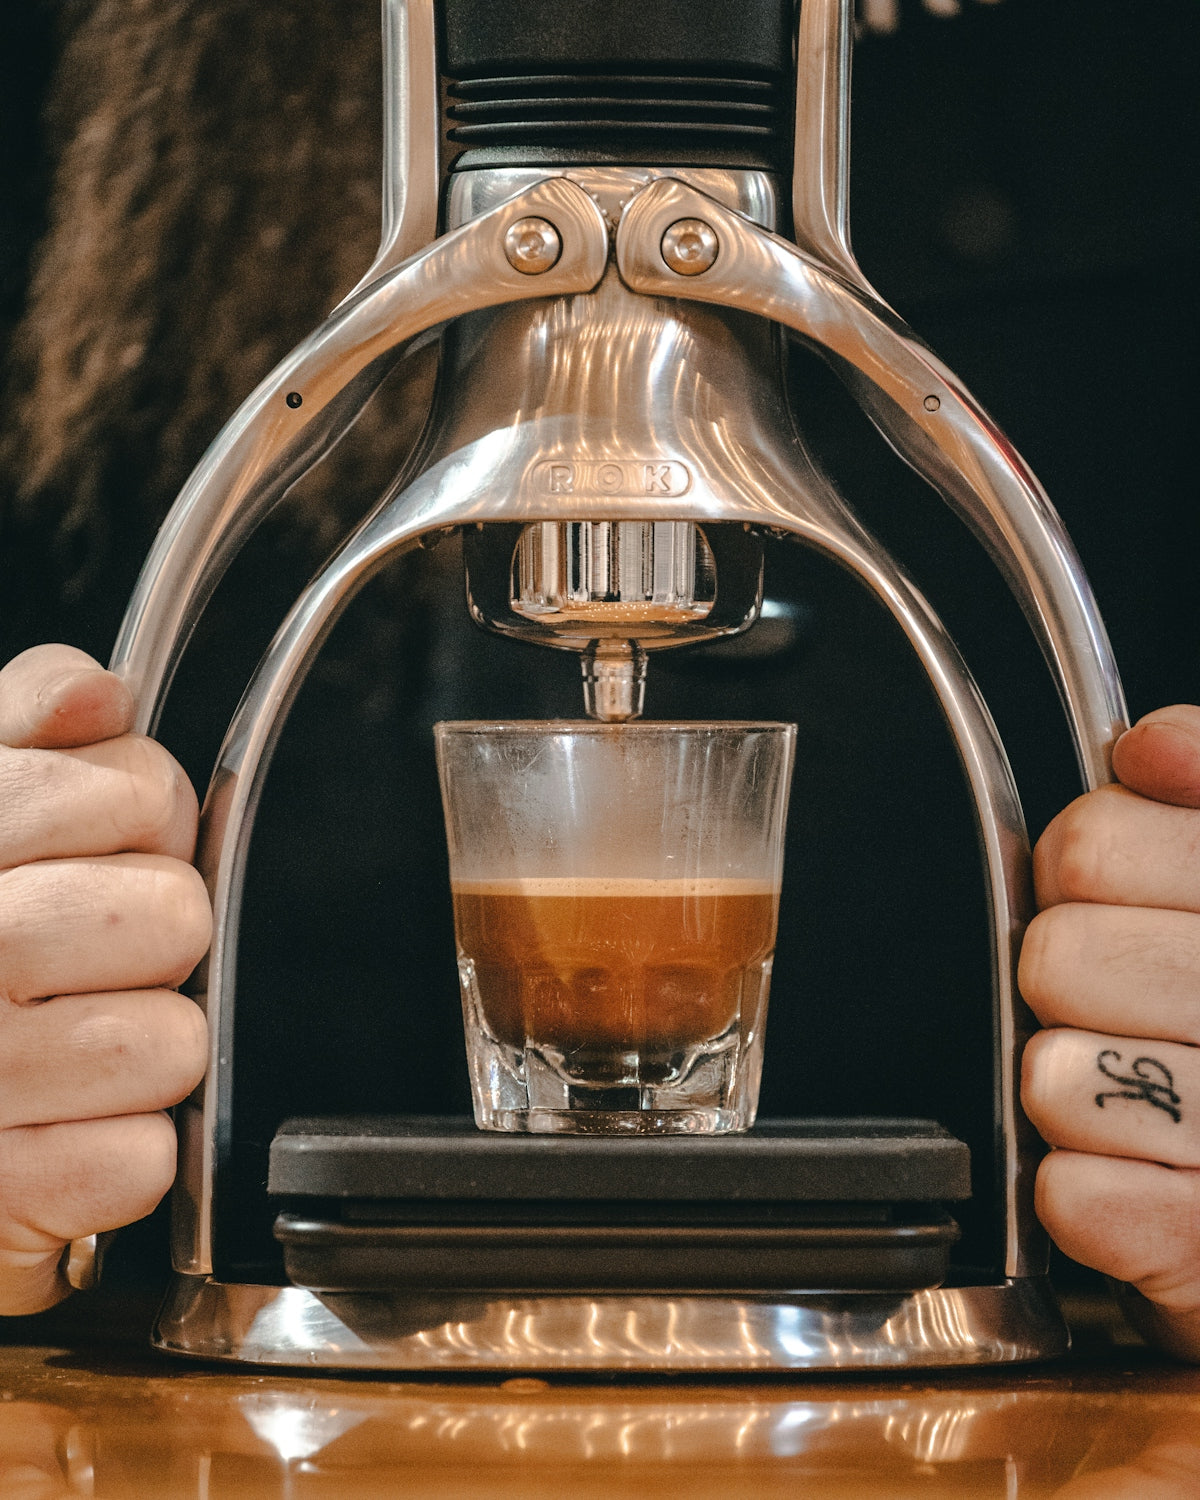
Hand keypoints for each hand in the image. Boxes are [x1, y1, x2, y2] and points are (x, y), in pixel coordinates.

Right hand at [0, 645, 209, 1314]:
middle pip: (174, 916)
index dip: (148, 819)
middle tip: (96, 952)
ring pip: (175, 1043)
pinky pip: (143, 1159)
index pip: (137, 793)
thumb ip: (23, 723)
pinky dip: (121, 1155)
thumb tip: (99, 691)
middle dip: (155, 934)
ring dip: (146, 1048)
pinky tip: (61, 1128)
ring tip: (75, 1045)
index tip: (109, 841)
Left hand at [1021, 705, 1199, 1359]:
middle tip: (1138, 1009)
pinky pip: (1070, 1194)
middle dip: (1075, 985)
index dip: (1082, 877)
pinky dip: (1087, 1195)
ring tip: (1152, 1100)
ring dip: (1079, 1091)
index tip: (1126, 900)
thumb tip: (1147, 747)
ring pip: (1051, 1076)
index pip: (1090, 844)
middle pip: (1054, 959)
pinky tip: (1146, 1179)